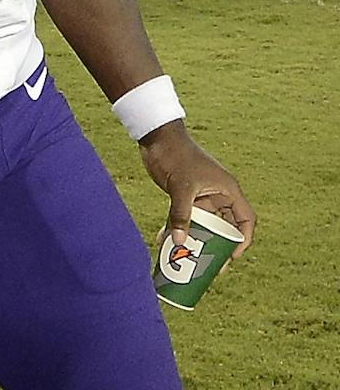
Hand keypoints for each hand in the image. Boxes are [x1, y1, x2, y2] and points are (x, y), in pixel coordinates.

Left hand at [140, 122, 255, 268]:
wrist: (156, 136)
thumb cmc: (176, 155)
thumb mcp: (181, 187)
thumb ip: (181, 214)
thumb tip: (179, 242)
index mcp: (228, 190)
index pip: (245, 220)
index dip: (242, 240)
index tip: (232, 256)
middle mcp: (218, 195)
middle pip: (224, 227)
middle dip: (217, 246)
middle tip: (209, 266)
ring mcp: (201, 195)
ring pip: (202, 224)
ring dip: (194, 239)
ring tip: (185, 258)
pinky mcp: (184, 195)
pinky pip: (185, 217)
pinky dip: (177, 228)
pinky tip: (162, 240)